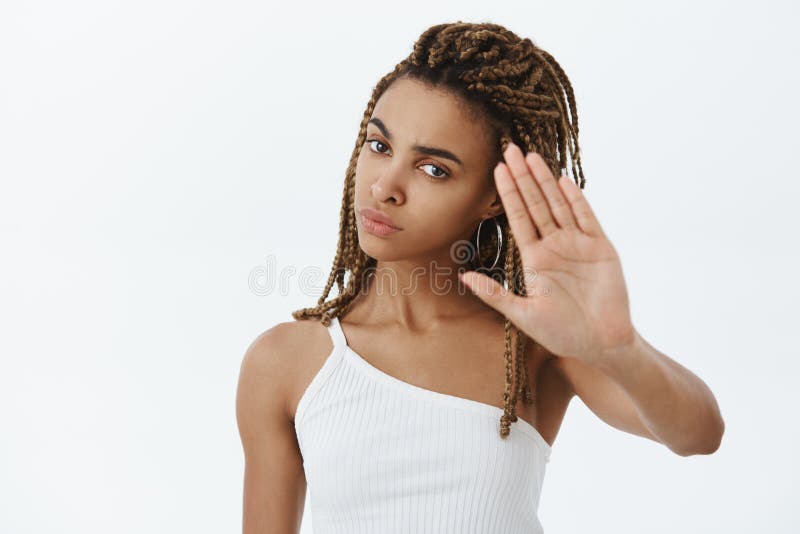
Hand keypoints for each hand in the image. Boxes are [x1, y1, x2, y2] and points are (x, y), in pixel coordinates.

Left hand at [460, 142, 635, 363]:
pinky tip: (563, 181)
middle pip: (536, 204)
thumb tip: (463, 276)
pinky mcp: (601, 248)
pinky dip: (576, 200)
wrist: (600, 344)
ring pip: (559, 205)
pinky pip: (586, 218)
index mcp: (535, 259)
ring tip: (532, 156)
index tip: (496, 170)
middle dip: (523, 178)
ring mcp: (578, 244)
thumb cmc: (561, 333)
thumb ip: (494, 293)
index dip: (507, 194)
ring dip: (545, 181)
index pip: (518, 218)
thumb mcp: (522, 314)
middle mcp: (555, 246)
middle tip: (510, 149)